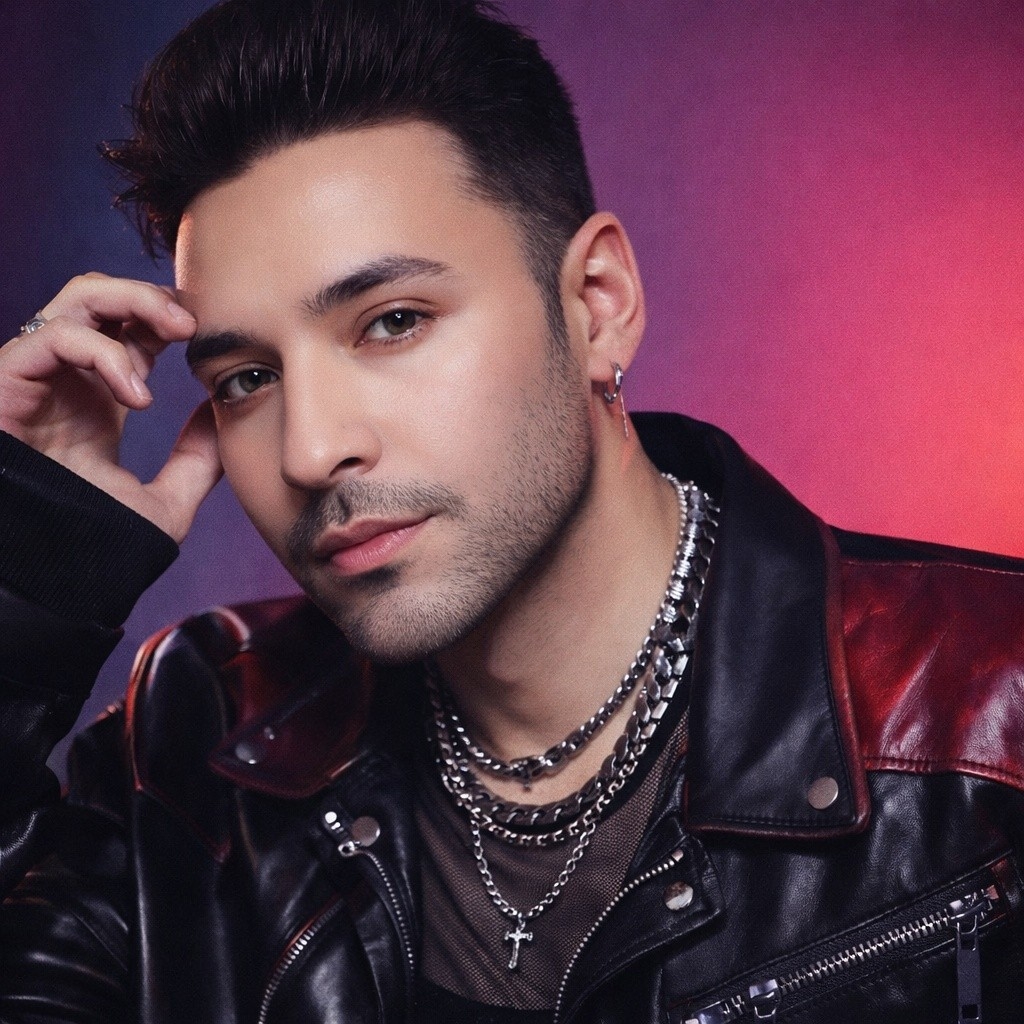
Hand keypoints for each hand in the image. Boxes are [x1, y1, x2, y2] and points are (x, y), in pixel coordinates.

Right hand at [0, 273, 221, 542]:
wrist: (44, 581)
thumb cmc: (93, 547)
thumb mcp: (164, 503)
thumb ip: (197, 462)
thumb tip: (224, 414)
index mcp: (101, 396)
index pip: (132, 327)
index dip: (169, 317)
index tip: (210, 336)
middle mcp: (68, 379)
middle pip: (102, 296)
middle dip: (152, 296)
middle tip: (194, 325)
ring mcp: (36, 378)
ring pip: (76, 299)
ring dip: (132, 302)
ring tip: (176, 336)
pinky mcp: (6, 383)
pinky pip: (53, 338)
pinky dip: (104, 353)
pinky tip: (139, 396)